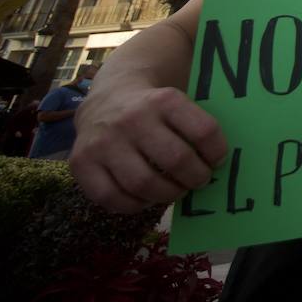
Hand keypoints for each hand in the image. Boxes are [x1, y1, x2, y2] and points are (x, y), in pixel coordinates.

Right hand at [71, 84, 227, 213]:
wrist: (108, 96)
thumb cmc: (154, 106)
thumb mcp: (177, 100)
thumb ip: (197, 124)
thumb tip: (220, 162)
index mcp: (164, 99)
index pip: (204, 131)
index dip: (217, 152)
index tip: (217, 160)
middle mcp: (131, 119)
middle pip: (176, 160)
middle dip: (195, 177)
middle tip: (199, 181)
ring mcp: (103, 142)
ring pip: (143, 183)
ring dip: (168, 194)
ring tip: (176, 190)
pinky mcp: (81, 163)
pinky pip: (112, 198)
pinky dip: (135, 205)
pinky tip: (146, 197)